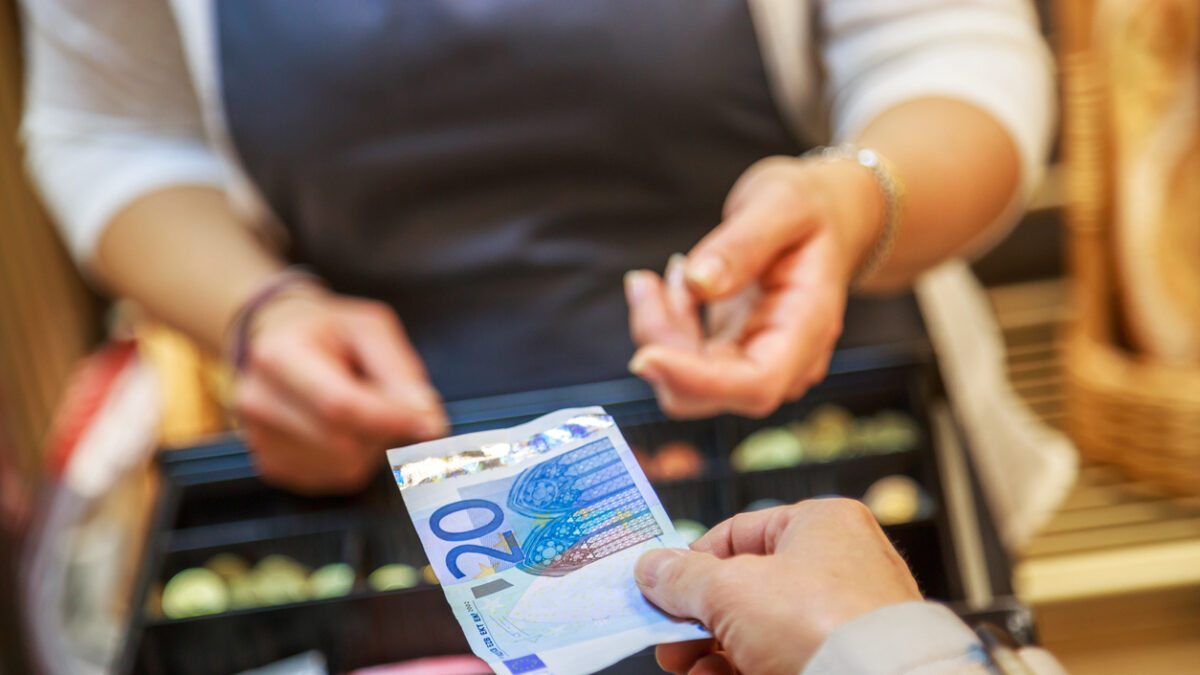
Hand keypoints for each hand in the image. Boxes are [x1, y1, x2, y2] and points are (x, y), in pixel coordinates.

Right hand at [234, 287, 447, 493]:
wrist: (277, 341)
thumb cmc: (327, 332)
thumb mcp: (370, 328)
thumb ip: (401, 371)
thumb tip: (427, 419)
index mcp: (279, 356)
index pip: (340, 404)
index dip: (391, 419)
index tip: (431, 425)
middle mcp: (260, 401)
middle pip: (344, 442)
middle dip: (383, 429)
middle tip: (389, 401)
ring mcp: (260, 439)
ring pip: (343, 466)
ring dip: (371, 445)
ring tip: (359, 409)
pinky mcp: (272, 467)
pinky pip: (334, 478)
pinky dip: (353, 458)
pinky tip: (342, 428)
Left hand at [625, 156, 884, 417]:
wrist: (827, 219)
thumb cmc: (810, 210)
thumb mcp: (783, 203)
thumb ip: (743, 242)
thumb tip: (700, 283)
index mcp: (809, 327)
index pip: (757, 383)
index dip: (699, 381)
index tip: (646, 356)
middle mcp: (785, 359)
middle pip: (709, 390)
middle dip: (663, 342)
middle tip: (646, 280)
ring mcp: (755, 362)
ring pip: (685, 382)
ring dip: (659, 330)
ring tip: (675, 268)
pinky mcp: (730, 357)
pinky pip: (682, 361)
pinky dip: (664, 326)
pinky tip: (677, 283)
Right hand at [635, 499, 921, 674]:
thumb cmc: (820, 625)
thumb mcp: (732, 590)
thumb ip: (684, 579)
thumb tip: (651, 568)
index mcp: (821, 525)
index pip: (739, 532)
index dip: (693, 562)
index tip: (659, 589)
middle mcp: (840, 566)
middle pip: (746, 588)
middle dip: (698, 618)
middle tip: (666, 640)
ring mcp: (844, 620)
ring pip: (760, 631)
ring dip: (713, 651)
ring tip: (686, 668)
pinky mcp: (843, 660)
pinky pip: (781, 659)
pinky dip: (741, 669)